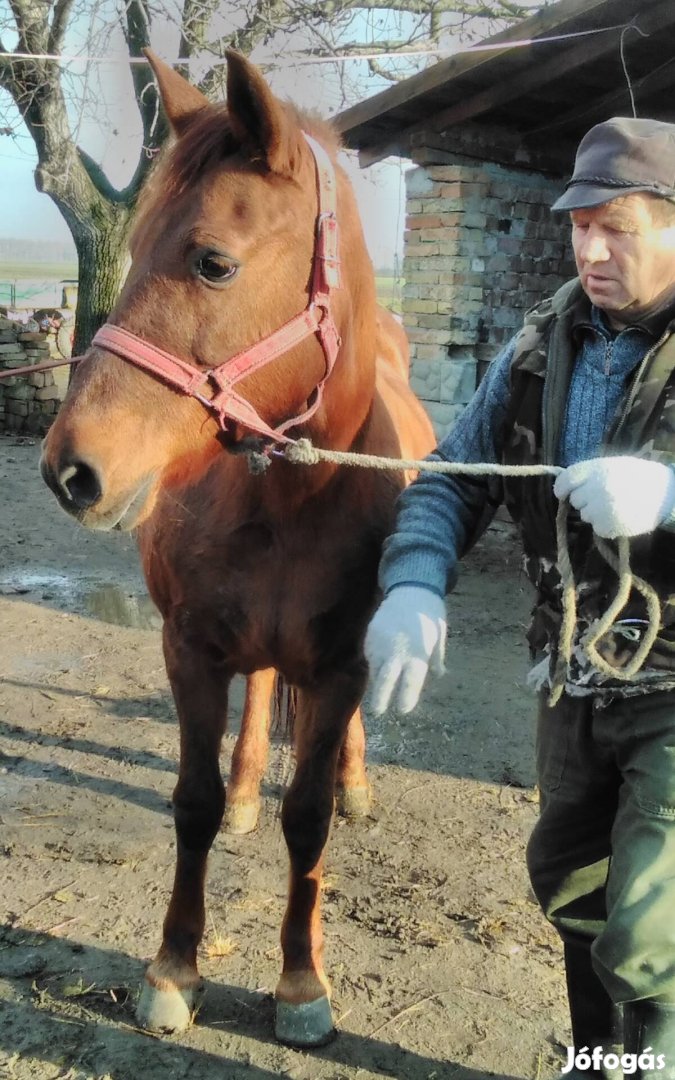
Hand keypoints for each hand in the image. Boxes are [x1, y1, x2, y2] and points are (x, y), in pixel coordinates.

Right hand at [364, 585, 446, 714]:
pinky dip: (374, 661)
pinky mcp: (371, 635)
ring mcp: (381, 642)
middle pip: (386, 681)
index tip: (403, 709)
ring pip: (375, 668)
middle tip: (379, 712)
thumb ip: (436, 658)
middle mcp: (397, 650)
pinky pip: (370, 655)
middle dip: (381, 698)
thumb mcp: (438, 637)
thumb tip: (438, 674)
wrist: (411, 588)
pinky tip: (380, 662)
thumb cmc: (430, 615)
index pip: (411, 683)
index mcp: (418, 654)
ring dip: (377, 680)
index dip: (406, 698)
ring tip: (380, 688)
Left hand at [553, 456, 674, 538]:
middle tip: (603, 498)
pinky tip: (621, 517)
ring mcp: (601, 509)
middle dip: (585, 500)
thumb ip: (591, 473)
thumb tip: (567, 486)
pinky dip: (606, 526)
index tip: (563, 493)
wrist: (667, 495)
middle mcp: (596, 488)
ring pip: (585, 515)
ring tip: (615, 507)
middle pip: (575, 500)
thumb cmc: (641, 477)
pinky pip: (597, 528)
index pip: (566, 479)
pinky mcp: (608, 527)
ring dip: (595, 514)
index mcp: (597, 469)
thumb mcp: (614, 465)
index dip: (562, 488)